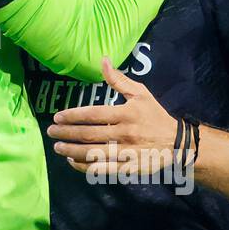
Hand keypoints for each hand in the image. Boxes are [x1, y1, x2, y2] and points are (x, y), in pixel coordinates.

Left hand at [46, 58, 179, 175]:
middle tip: (51, 132)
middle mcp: (125, 133)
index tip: (58, 117)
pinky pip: (103, 169)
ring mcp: (126, 153)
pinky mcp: (129, 168)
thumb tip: (102, 60)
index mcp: (126, 114)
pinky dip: (86, 167)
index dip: (73, 116)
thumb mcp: (140, 94)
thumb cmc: (154, 115)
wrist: (177, 143)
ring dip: (71, 151)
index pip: (93, 115)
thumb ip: (118, 80)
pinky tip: (73, 162)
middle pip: (89, 134)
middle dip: (66, 133)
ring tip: (57, 147)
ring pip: (93, 153)